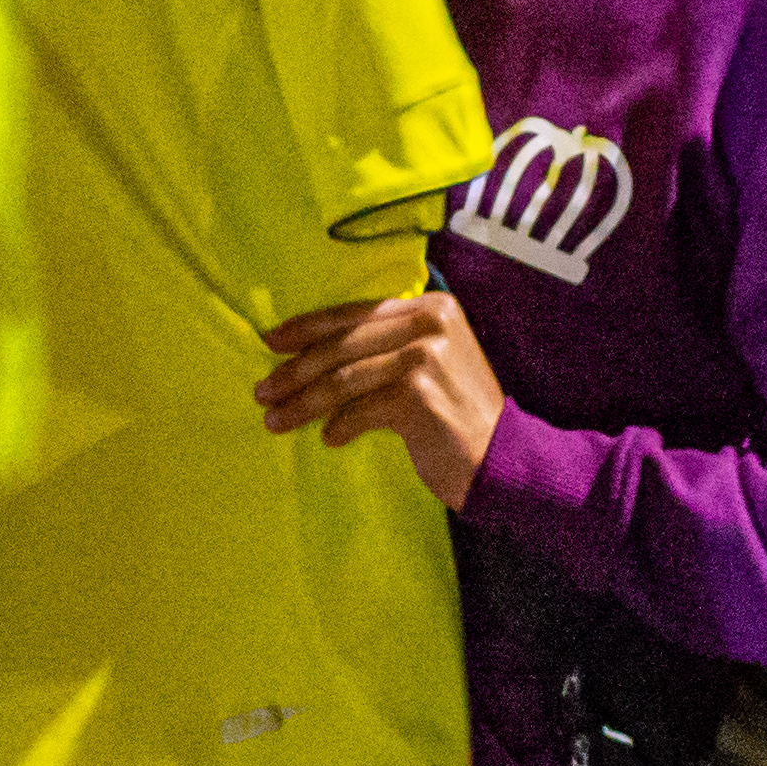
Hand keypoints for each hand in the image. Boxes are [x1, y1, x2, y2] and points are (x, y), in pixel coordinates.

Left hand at [254, 295, 504, 508]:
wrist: (504, 458)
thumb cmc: (458, 415)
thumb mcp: (429, 363)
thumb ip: (387, 346)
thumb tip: (312, 351)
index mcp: (433, 306)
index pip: (356, 313)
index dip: (307, 327)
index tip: (271, 342)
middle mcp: (431, 323)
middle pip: (343, 345)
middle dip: (295, 370)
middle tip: (262, 392)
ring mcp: (426, 356)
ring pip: (343, 378)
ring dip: (303, 402)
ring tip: (276, 420)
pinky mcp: (419, 394)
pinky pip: (360, 409)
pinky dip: (340, 426)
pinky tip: (330, 438)